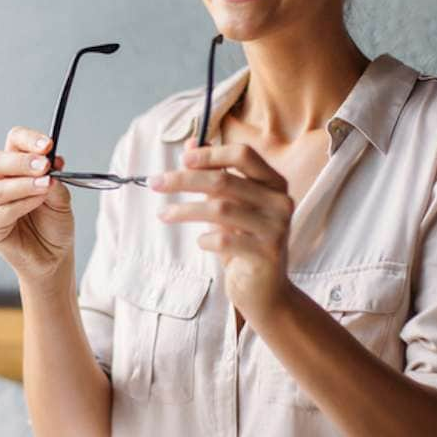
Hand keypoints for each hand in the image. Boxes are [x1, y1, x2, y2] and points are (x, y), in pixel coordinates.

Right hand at [0, 126, 74, 281]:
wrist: (53, 256)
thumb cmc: (53, 224)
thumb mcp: (61, 198)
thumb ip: (54, 180)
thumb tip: (51, 162)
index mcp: (14, 167)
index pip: (14, 141)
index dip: (28, 139)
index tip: (47, 145)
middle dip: (23, 161)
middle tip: (44, 165)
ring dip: (24, 184)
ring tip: (45, 186)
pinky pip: (0, 211)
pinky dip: (21, 204)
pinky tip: (37, 202)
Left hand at [150, 137, 294, 325]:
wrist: (267, 291)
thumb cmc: (245, 243)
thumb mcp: (231, 205)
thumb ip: (215, 175)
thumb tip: (190, 145)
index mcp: (274, 183)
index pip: (243, 155)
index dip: (211, 154)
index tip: (182, 159)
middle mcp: (280, 201)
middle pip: (224, 180)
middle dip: (184, 179)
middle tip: (155, 183)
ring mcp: (276, 228)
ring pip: (220, 208)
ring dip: (185, 210)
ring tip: (163, 214)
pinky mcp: (266, 253)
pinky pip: (225, 240)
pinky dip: (205, 239)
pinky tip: (202, 242)